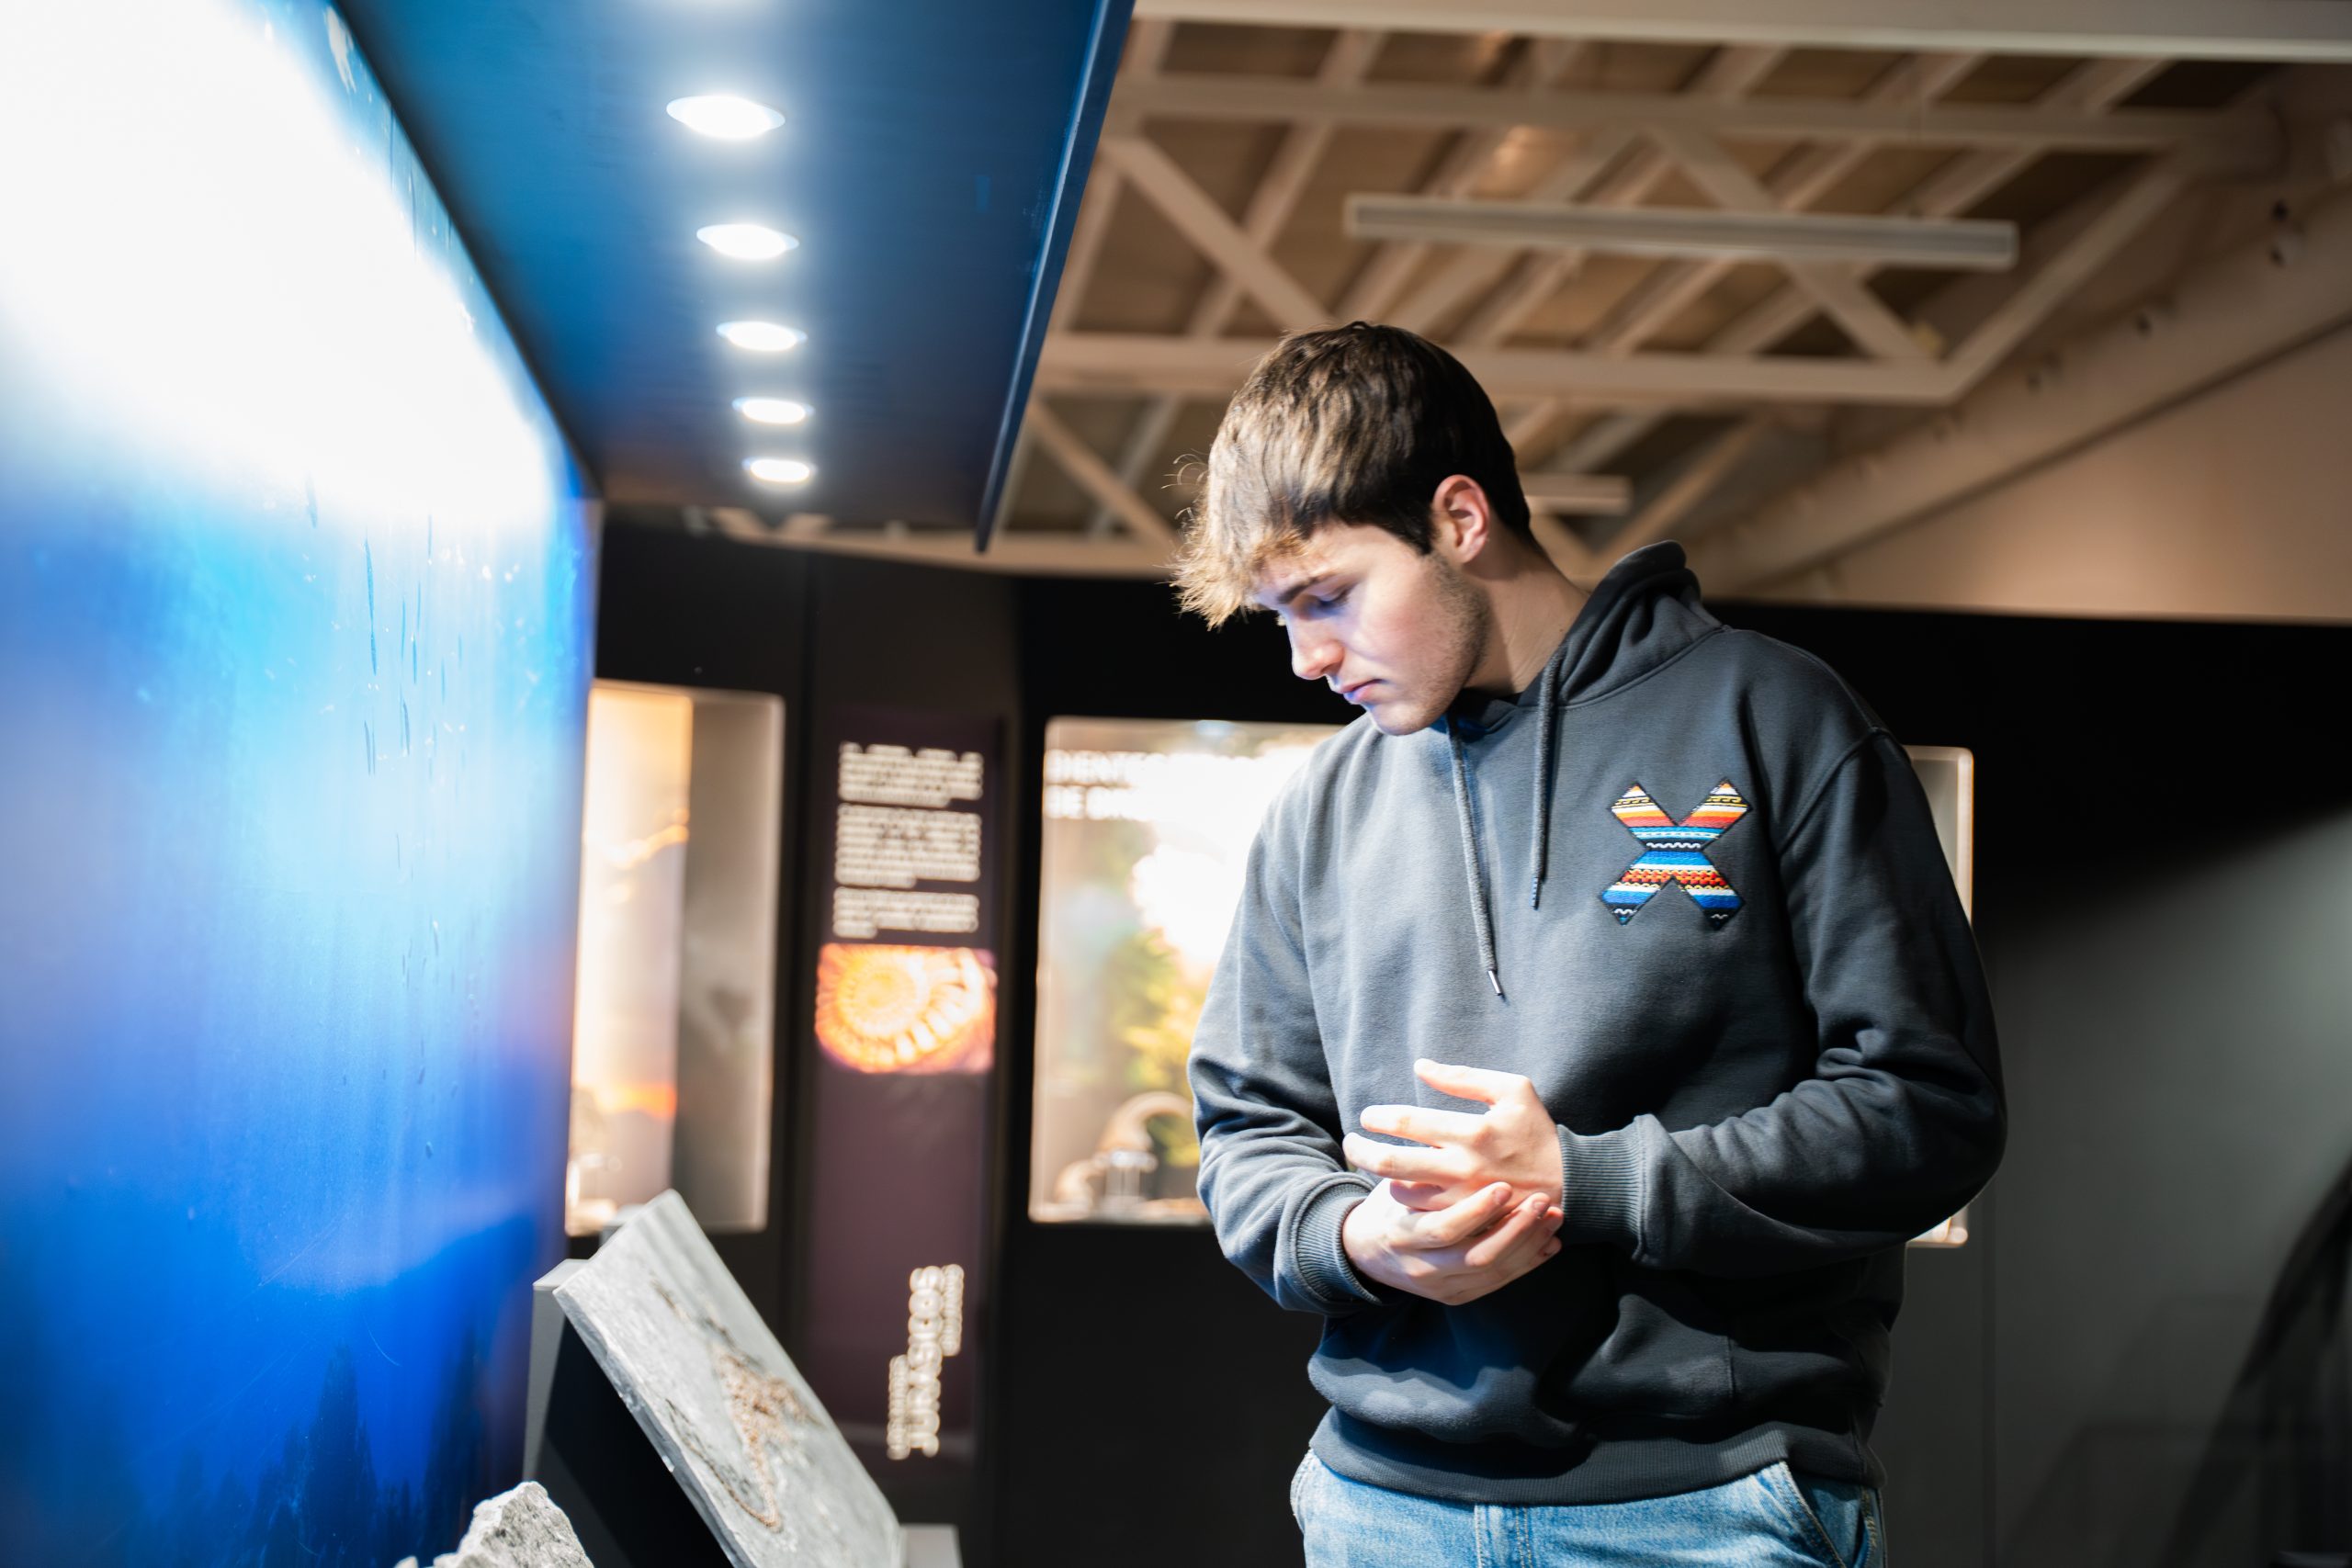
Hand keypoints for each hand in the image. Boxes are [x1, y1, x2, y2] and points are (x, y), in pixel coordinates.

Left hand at [1341, 1059, 1565, 1213]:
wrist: (1571, 1184)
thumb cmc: (1537, 1131)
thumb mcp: (1513, 1090)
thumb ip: (1464, 1077)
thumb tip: (1420, 1066)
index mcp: (1471, 1131)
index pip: (1406, 1121)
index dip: (1377, 1117)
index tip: (1368, 1116)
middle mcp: (1462, 1167)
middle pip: (1390, 1162)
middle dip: (1359, 1151)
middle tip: (1350, 1144)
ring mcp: (1462, 1199)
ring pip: (1401, 1193)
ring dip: (1381, 1179)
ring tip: (1376, 1165)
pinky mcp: (1467, 1222)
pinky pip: (1422, 1216)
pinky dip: (1406, 1203)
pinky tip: (1401, 1189)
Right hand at [1341, 1179, 1562, 1305]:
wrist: (1367, 1250)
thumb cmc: (1390, 1205)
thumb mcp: (1394, 1185)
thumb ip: (1422, 1171)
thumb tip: (1452, 1136)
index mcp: (1403, 1235)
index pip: (1446, 1229)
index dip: (1478, 1210)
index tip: (1505, 1185)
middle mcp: (1422, 1267)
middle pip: (1478, 1255)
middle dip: (1515, 1228)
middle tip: (1542, 1201)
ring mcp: (1441, 1286)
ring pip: (1494, 1271)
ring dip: (1528, 1243)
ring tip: (1553, 1216)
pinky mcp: (1455, 1297)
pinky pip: (1497, 1283)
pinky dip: (1526, 1263)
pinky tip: (1549, 1242)